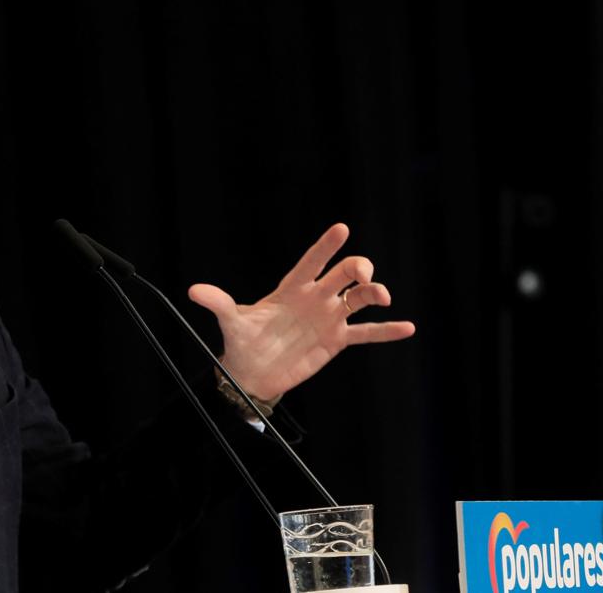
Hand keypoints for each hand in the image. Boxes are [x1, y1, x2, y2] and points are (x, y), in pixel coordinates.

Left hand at [189, 223, 414, 400]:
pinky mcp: (336, 340)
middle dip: (357, 268)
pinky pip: (367, 333)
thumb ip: (218, 303)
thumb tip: (194, 290)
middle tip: (362, 274)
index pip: (312, 261)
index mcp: (292, 287)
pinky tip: (408, 327)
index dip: (326, 246)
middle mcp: (315, 298)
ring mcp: (329, 317)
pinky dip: (386, 331)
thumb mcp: (231, 322)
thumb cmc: (243, 342)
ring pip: (359, 299)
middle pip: (344, 274)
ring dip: (374, 294)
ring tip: (383, 297)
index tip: (341, 229)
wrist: (253, 373)